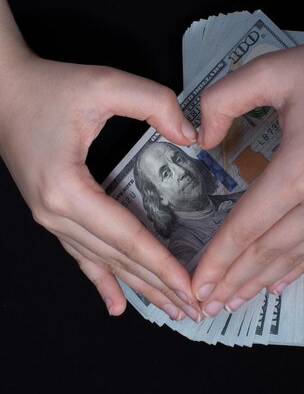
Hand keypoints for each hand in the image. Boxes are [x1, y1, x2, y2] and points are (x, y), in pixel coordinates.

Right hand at [0, 52, 200, 319]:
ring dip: (138, 288)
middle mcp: (56, 214)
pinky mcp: (52, 214)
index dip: (162, 264)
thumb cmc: (50, 88)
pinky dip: (101, 281)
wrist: (4, 90)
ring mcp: (50, 218)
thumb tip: (191, 136)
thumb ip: (153, 103)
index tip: (192, 288)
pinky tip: (115, 305)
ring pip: (102, 263)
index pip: (127, 237)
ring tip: (171, 309)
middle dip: (158, 286)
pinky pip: (80, 256)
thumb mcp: (105, 83)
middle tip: (195, 310)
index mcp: (67, 190)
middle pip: (117, 259)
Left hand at [192, 19, 303, 316]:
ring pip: (295, 257)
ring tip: (234, 302)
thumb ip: (224, 99)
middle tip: (206, 305)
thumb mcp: (275, 70)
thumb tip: (201, 138)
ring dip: (261, 282)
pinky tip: (279, 282)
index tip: (195, 283)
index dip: (218, 258)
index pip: (246, 227)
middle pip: (268, 251)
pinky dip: (297, 269)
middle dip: (233, 280)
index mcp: (299, 170)